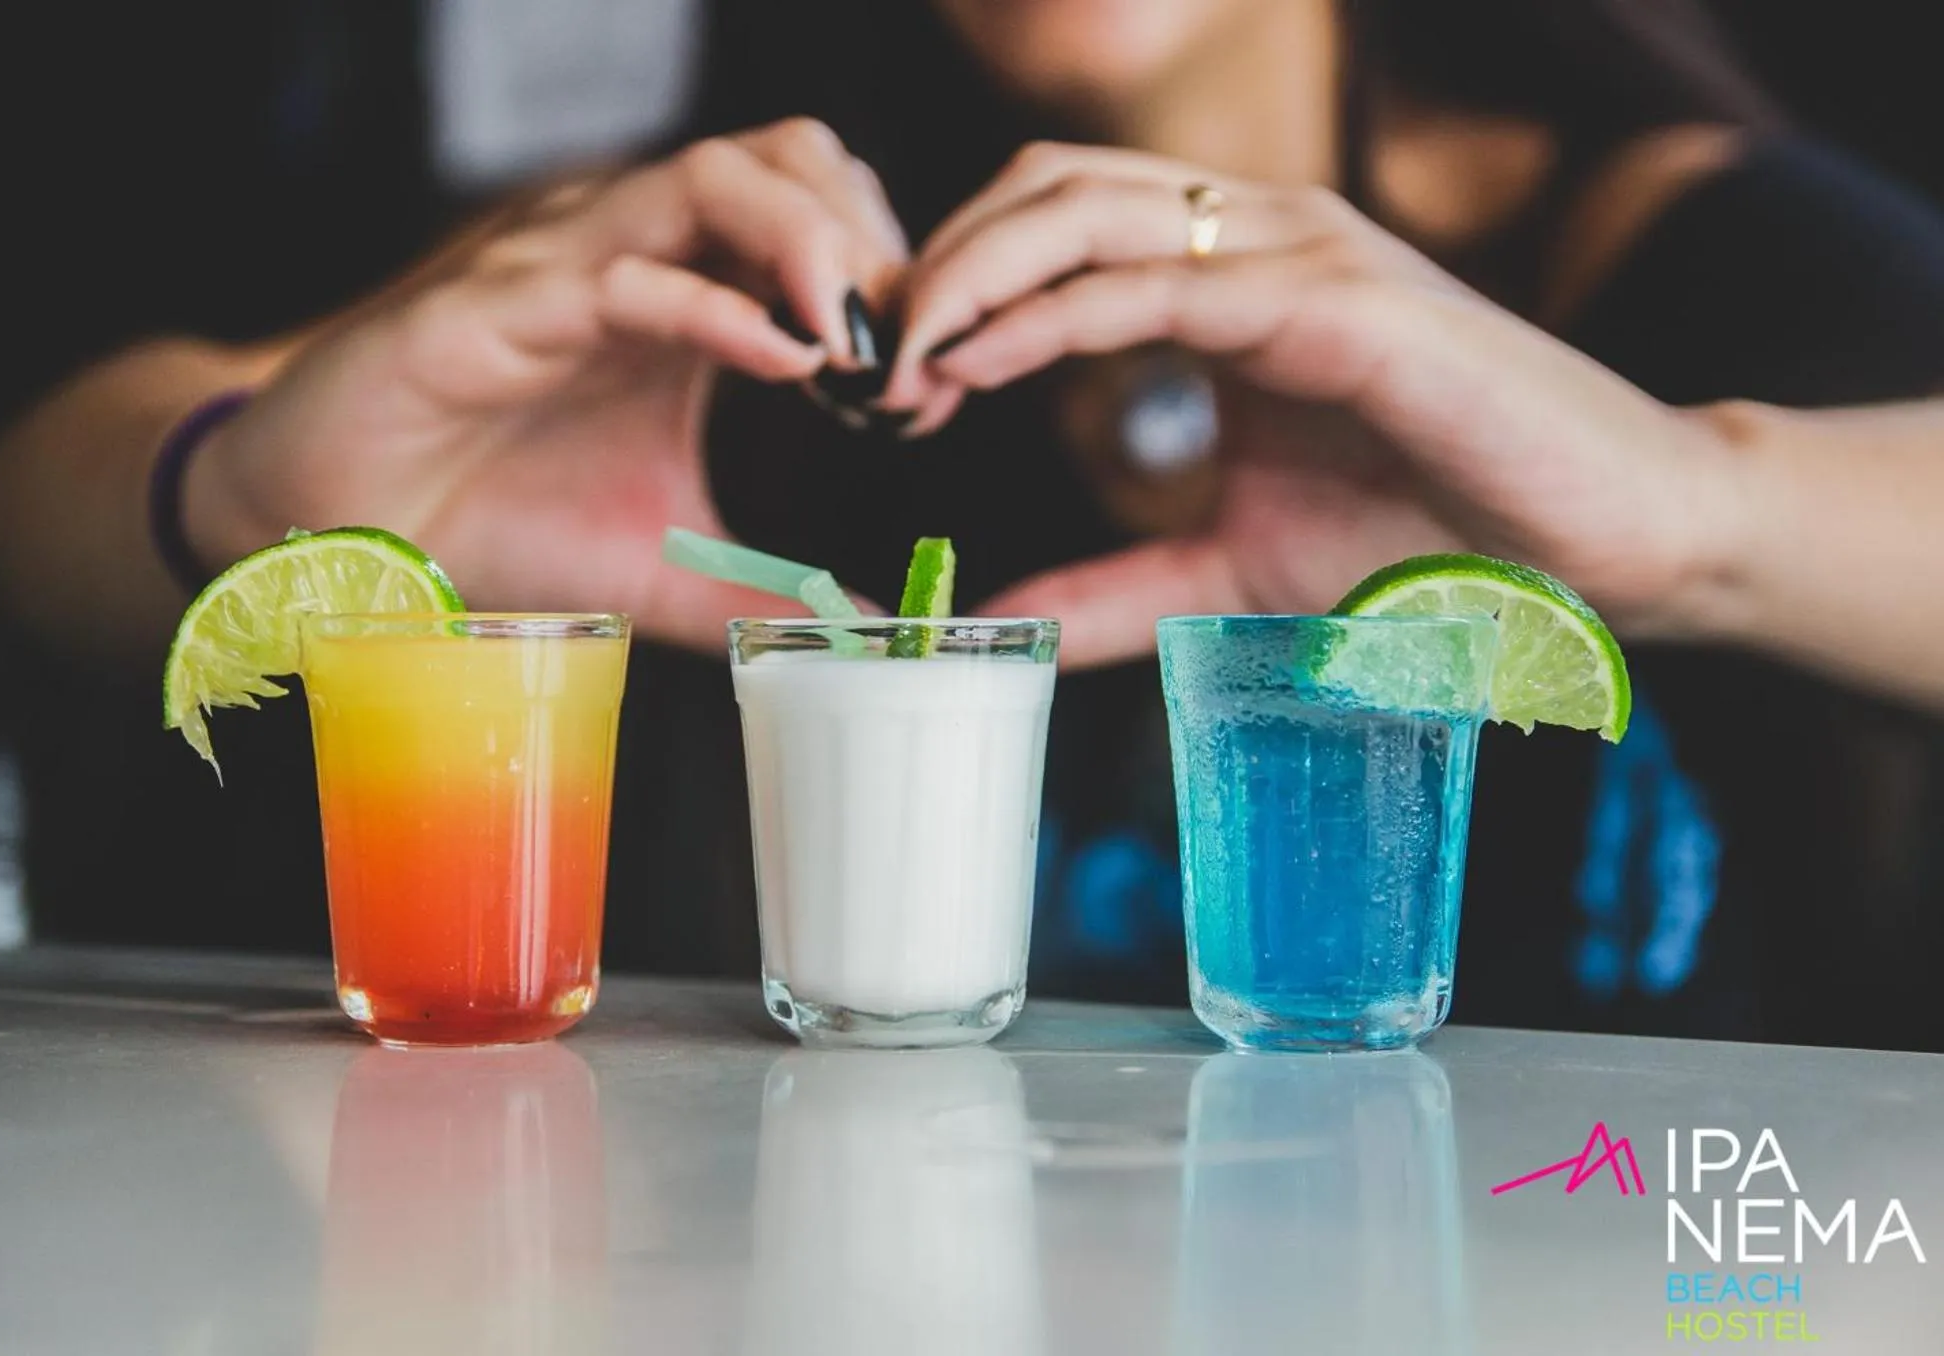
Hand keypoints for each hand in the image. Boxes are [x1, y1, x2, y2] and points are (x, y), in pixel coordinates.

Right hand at [184, 119, 905, 649]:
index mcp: (687, 297)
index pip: (823, 217)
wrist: (341, 537)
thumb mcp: (661, 570)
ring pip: (716, 176)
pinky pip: (622, 269)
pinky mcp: (498, 304)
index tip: (926, 390)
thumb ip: (764, 594)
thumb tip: (870, 632)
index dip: (894, 283)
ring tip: (855, 343)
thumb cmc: (492, 523)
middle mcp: (637, 255)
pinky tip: (782, 359)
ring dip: (811, 243)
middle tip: (903, 354)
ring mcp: (568, 265)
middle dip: (873, 240)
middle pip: (792, 158)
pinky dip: (715, 302)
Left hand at [883, 143, 1741, 666]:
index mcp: (1228, 277)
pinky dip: (1049, 313)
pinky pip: (1158, 281)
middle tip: (866, 363)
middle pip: (1047, 189)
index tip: (885, 381)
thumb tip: (999, 622)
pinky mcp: (1335, 301)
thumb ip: (1114, 587)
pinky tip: (976, 366)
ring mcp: (1297, 254)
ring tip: (898, 365)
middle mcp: (1254, 237)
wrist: (1595, 548)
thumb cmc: (1433, 540)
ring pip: (1085, 210)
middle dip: (938, 264)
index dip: (956, 286)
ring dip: (968, 278)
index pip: (1056, 225)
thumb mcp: (1229, 569)